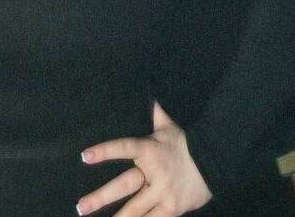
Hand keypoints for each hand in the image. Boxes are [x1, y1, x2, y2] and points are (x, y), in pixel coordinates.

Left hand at [76, 102, 211, 216]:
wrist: (213, 162)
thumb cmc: (184, 142)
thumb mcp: (167, 124)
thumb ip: (153, 111)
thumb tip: (146, 90)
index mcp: (150, 149)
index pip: (123, 148)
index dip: (104, 151)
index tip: (85, 156)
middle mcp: (154, 172)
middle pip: (124, 186)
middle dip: (101, 197)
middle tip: (81, 206)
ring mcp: (163, 192)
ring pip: (136, 208)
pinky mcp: (172, 208)